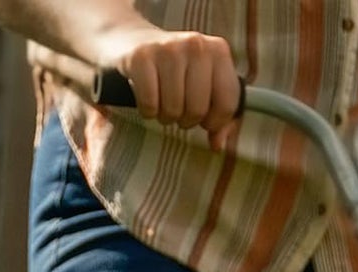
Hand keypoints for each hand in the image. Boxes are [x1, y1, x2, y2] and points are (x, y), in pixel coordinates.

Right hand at [93, 24, 240, 147]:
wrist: (130, 40)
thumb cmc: (174, 70)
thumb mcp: (203, 86)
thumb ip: (220, 116)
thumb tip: (217, 144)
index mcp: (218, 51)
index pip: (227, 103)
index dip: (215, 122)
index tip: (204, 119)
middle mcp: (196, 45)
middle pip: (199, 109)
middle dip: (188, 120)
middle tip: (179, 110)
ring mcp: (168, 48)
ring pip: (174, 109)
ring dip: (166, 116)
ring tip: (163, 103)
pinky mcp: (141, 56)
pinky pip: (150, 104)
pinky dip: (147, 110)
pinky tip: (148, 99)